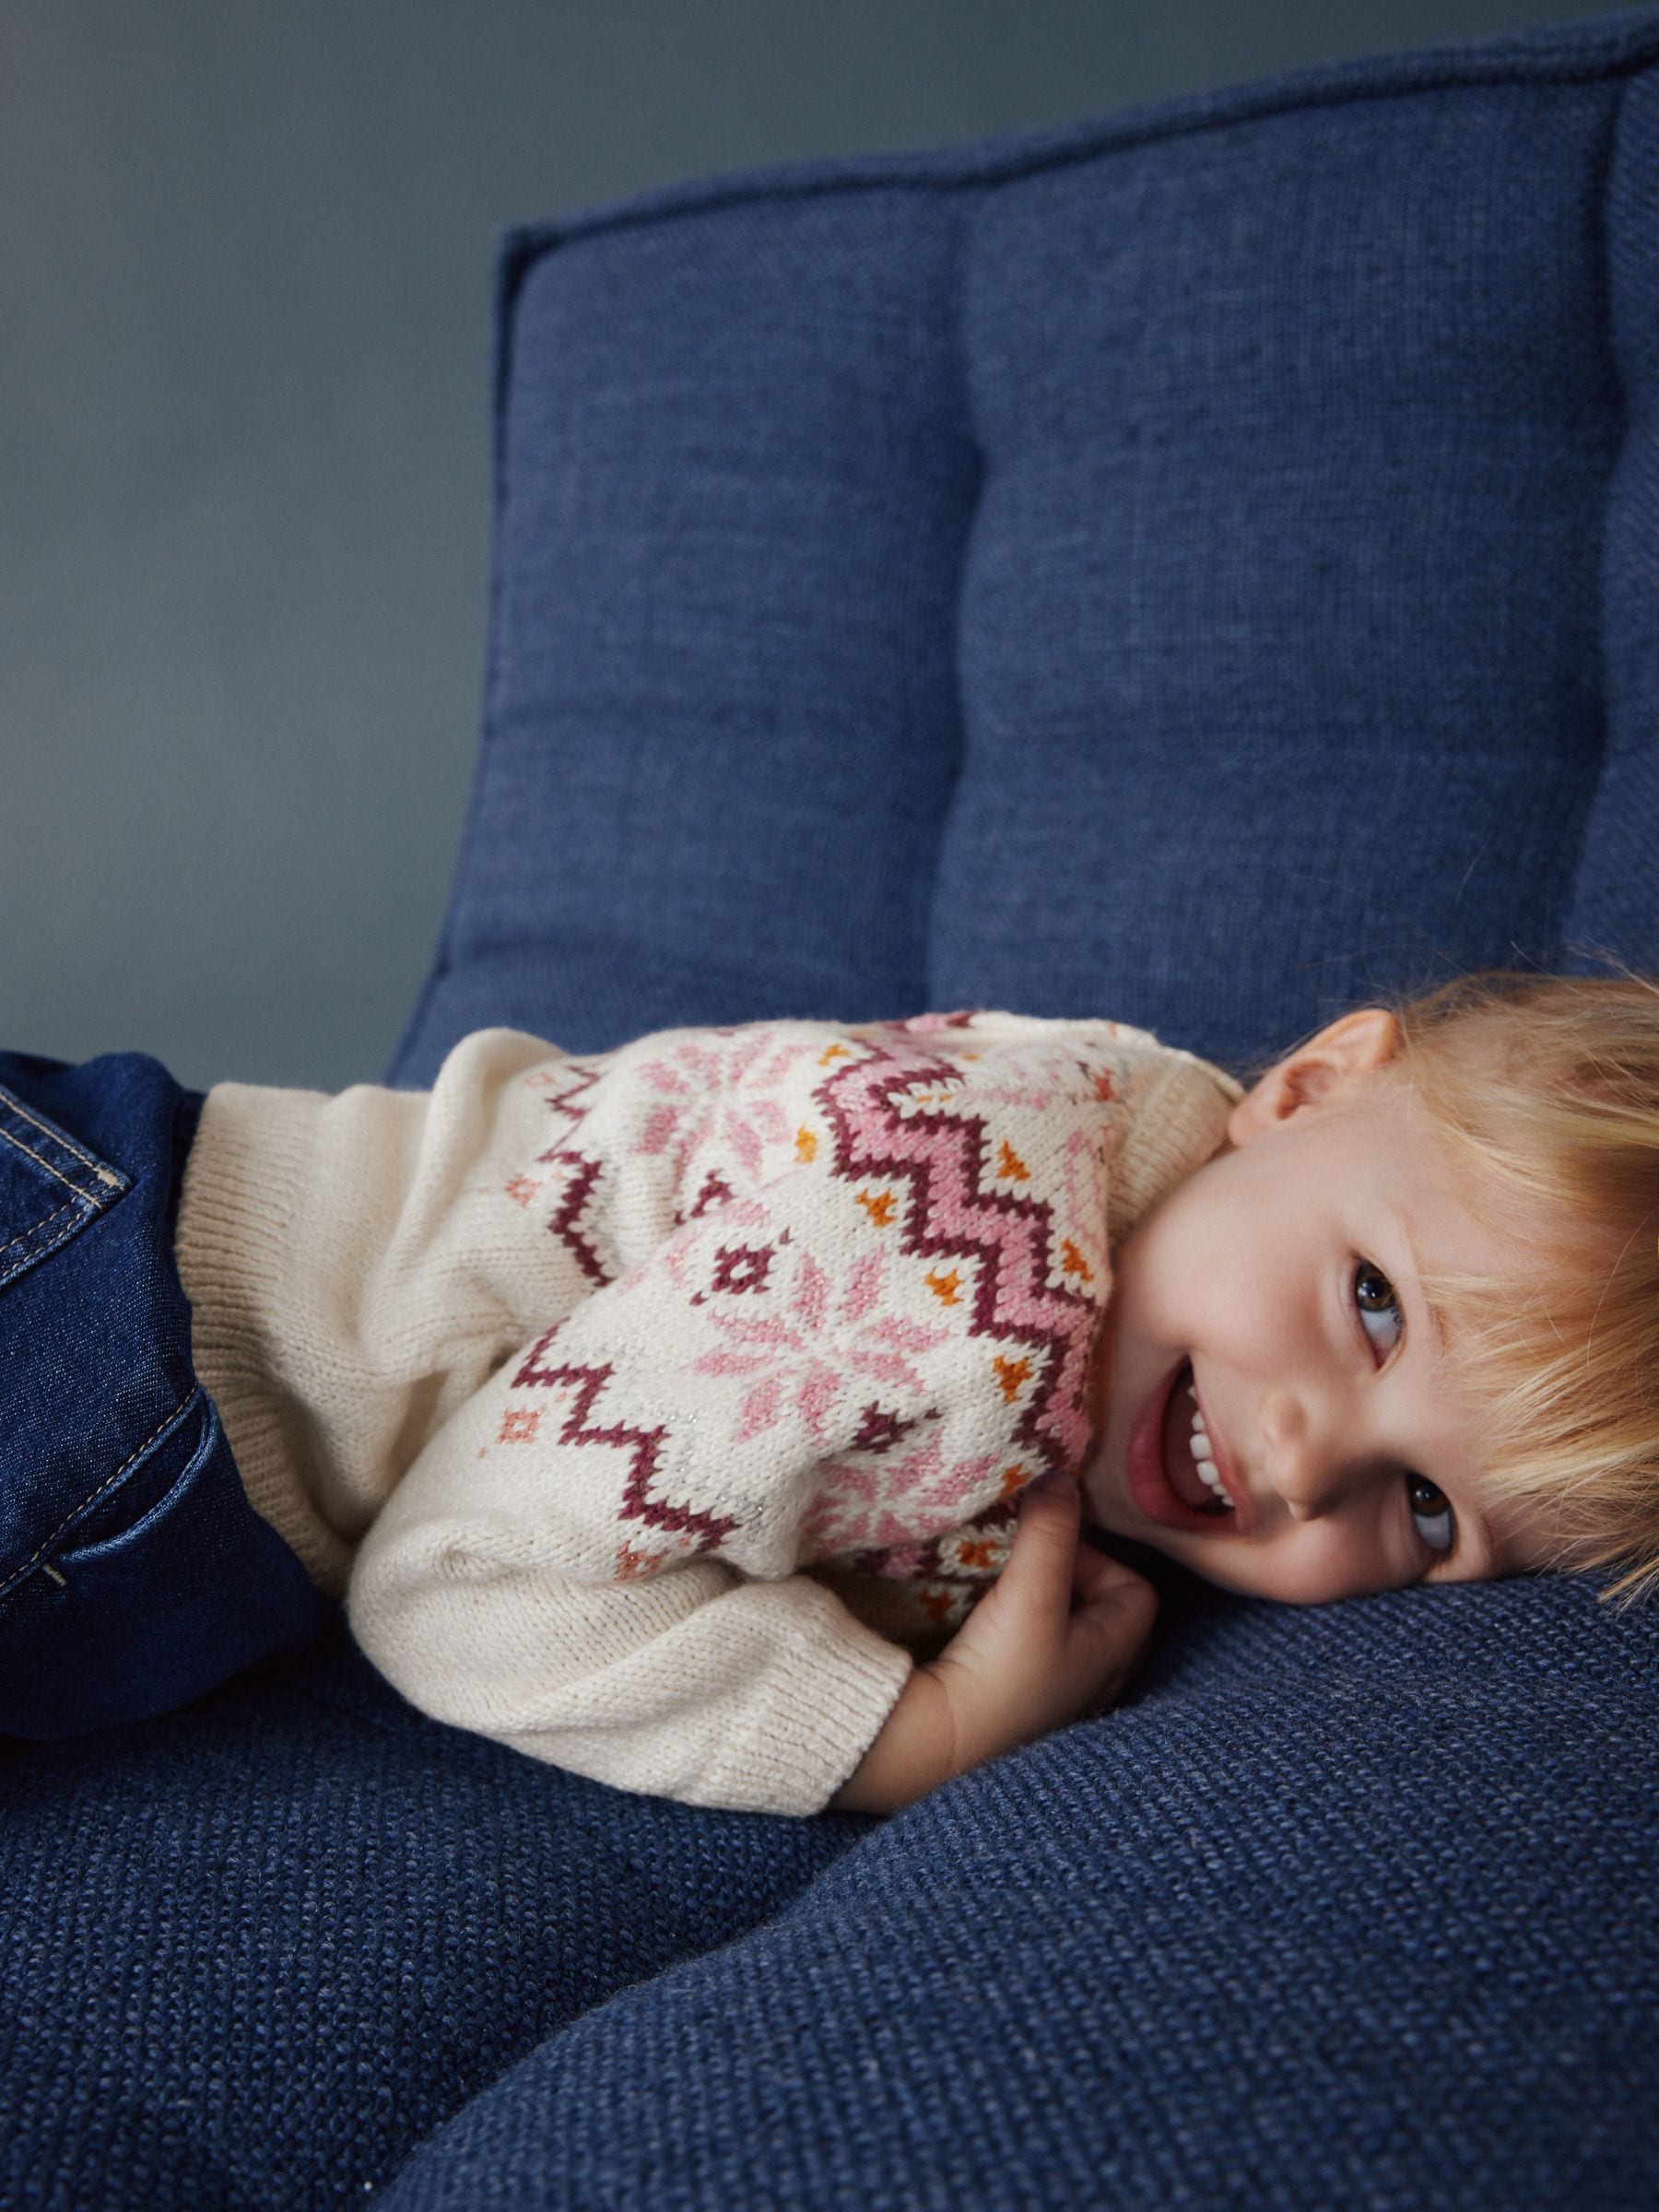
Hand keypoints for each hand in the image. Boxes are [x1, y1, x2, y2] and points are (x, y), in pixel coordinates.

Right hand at [827, 1474, 1156, 1814]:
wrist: (939, 1748)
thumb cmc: (1001, 1676)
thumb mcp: (1030, 1593)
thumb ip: (1048, 1530)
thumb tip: (1061, 1472)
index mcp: (1116, 1656)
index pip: (1136, 1590)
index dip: (1100, 1558)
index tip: (1051, 1546)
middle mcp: (1098, 1684)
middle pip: (1102, 1612)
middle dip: (1070, 1580)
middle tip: (1027, 1563)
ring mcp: (1060, 1703)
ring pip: (1068, 1638)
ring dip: (1042, 1610)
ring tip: (1005, 1591)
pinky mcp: (1020, 1713)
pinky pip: (1036, 1663)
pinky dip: (1019, 1641)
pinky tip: (986, 1631)